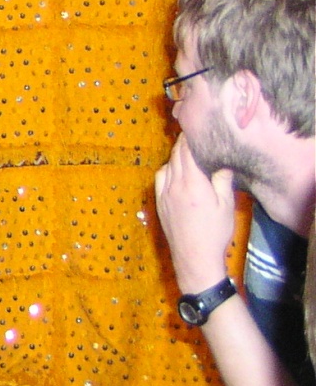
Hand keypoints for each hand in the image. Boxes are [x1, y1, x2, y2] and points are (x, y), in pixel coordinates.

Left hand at [155, 135, 238, 293]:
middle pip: (177, 156)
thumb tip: (220, 163)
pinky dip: (168, 169)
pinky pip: (160, 178)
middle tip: (192, 134)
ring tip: (187, 152)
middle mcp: (174, 185)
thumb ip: (222, 181)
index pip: (188, 152)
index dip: (191, 137)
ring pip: (167, 166)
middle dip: (183, 143)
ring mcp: (163, 194)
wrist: (194, 258)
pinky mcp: (159, 202)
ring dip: (176, 157)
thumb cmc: (214, 233)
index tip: (196, 127)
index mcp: (192, 184)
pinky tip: (176, 172)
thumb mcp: (226, 206)